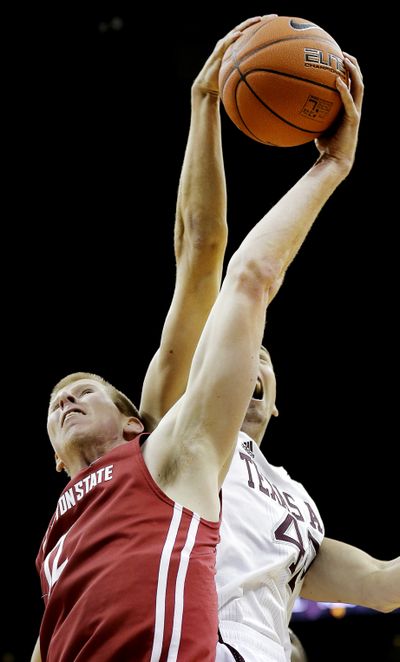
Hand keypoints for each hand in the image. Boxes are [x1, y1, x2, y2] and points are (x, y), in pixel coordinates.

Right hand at [192, 15, 276, 95]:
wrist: (208, 87)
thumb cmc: (224, 82)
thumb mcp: (241, 77)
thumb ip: (251, 76)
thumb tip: (268, 83)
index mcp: (237, 46)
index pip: (252, 33)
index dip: (264, 27)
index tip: (278, 23)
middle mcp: (231, 42)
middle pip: (247, 27)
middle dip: (261, 20)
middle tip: (274, 16)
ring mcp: (224, 45)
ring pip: (237, 30)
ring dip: (248, 24)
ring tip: (259, 19)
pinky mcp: (217, 52)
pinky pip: (225, 43)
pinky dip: (232, 38)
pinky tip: (240, 35)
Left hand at [315, 53, 363, 174]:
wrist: (335, 160)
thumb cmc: (325, 145)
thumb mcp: (317, 125)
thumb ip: (312, 113)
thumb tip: (294, 104)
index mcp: (348, 107)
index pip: (351, 84)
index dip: (348, 70)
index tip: (338, 58)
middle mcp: (354, 107)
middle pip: (358, 80)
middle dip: (353, 65)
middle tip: (343, 52)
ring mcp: (355, 112)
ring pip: (359, 87)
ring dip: (353, 72)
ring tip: (345, 59)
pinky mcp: (353, 120)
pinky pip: (349, 102)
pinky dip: (344, 91)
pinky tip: (338, 81)